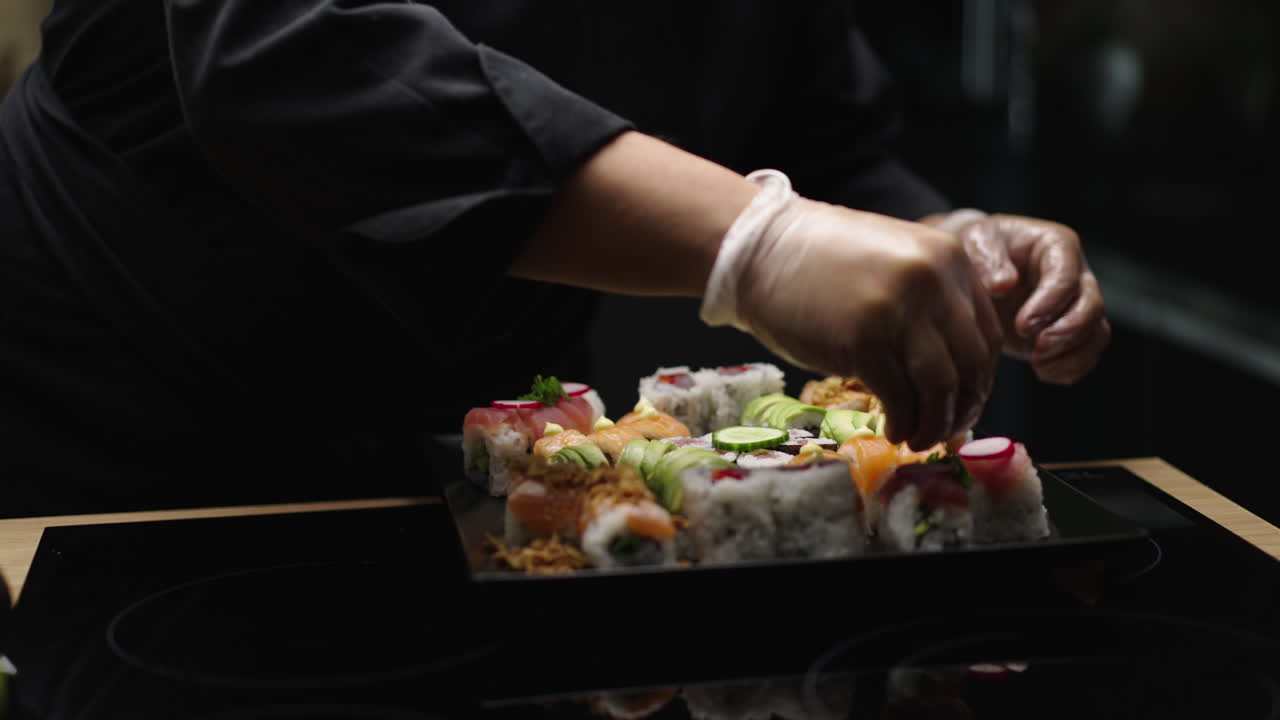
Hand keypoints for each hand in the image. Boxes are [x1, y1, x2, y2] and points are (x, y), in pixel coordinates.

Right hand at [702, 172, 1002, 450]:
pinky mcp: (861, 341)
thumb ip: (930, 302)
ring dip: (935, 423)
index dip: (979, 381)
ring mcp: (897, 310)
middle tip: (946, 431)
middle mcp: (931, 281)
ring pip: (940, 386)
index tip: (963, 404)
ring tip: (919, 438)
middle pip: (970, 364)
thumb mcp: (894, 261)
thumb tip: (953, 371)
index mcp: (948, 259)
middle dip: (962, 408)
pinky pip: (899, 397)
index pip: (986, 335)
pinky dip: (903, 423)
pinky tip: (893, 430)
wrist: (760, 249)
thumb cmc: (821, 261)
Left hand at [945, 213, 1110, 383]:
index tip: (1023, 325)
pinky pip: (1087, 352)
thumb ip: (987, 258)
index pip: (1067, 276)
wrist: (974, 270)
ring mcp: (1074, 304)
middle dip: (1068, 332)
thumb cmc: (978, 249)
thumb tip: (1003, 285)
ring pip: (1096, 332)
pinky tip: (1044, 372)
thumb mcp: (975, 241)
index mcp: (1056, 246)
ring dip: (1071, 354)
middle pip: (1092, 305)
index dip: (1050, 304)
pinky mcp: (1067, 330)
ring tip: (1038, 364)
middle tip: (1036, 347)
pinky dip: (1070, 368)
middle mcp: (1074, 274)